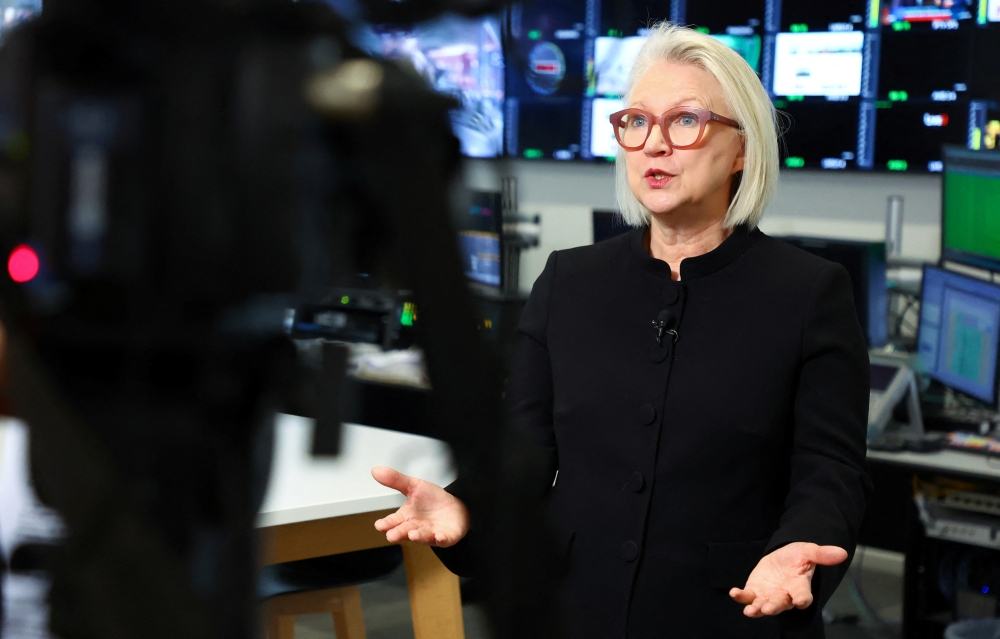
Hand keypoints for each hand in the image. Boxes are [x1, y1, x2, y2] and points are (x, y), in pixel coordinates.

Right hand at [371, 466, 469, 546]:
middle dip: (398, 534)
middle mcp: (416, 527)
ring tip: (413, 534)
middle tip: (392, 535)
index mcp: (406, 517)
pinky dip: (441, 539)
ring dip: (418, 537)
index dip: (386, 524)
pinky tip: (439, 536)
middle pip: (405, 532)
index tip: (380, 525)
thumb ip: (395, 480)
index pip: (393, 521)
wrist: (455, 506)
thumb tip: (375, 470)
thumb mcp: (414, 486)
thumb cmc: (432, 500)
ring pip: (423, 537)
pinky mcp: (446, 537)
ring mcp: (430, 534)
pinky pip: (443, 540)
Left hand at [728, 542, 847, 616]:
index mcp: (800, 587)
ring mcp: (769, 595)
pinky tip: (734, 593)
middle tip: (768, 609)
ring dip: (756, 608)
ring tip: (750, 611)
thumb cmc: (797, 557)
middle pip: (781, 604)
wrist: (781, 559)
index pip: (803, 596)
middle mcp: (785, 595)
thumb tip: (843, 553)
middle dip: (774, 607)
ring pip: (763, 605)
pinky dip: (740, 596)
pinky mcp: (755, 592)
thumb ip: (822, 554)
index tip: (801, 601)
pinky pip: (747, 597)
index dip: (802, 599)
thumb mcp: (808, 551)